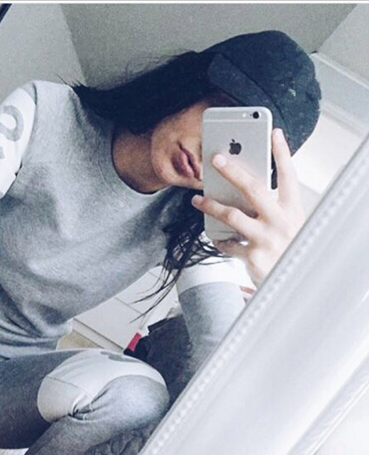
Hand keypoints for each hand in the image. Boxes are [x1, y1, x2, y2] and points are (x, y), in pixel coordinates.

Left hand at [192, 128, 304, 285]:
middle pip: (253, 188)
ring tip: (198, 200)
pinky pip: (228, 243)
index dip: (282, 153)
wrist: (293, 284)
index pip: (289, 175)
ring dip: (211, 205)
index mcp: (293, 210)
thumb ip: (272, 208)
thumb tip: (244, 188)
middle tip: (216, 159)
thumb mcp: (289, 225)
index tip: (274, 133)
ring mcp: (266, 238)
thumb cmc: (288, 250)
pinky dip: (220, 240)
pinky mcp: (252, 255)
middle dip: (232, 171)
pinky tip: (217, 237)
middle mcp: (281, 221)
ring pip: (232, 214)